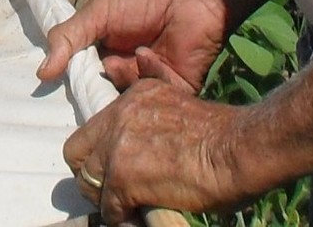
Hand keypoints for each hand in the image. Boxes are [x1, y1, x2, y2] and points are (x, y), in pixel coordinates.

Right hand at [38, 0, 227, 94]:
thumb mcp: (98, 13)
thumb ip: (68, 38)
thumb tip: (40, 74)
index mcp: (107, 52)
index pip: (85, 78)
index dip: (76, 83)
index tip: (64, 85)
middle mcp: (127, 70)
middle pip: (106, 94)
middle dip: (101, 87)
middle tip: (102, 69)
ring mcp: (152, 82)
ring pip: (130, 99)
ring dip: (126, 77)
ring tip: (129, 55)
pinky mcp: (177, 89)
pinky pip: (158, 97)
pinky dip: (150, 76)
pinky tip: (149, 54)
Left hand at [65, 80, 251, 216]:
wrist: (235, 148)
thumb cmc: (219, 133)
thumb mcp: (178, 100)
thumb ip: (153, 105)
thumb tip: (143, 105)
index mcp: (132, 98)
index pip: (92, 128)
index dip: (97, 153)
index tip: (111, 169)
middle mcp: (118, 116)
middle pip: (77, 153)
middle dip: (92, 175)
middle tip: (112, 192)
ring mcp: (117, 146)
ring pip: (88, 182)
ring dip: (105, 199)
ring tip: (124, 208)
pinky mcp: (124, 176)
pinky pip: (108, 207)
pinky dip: (120, 218)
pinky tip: (134, 218)